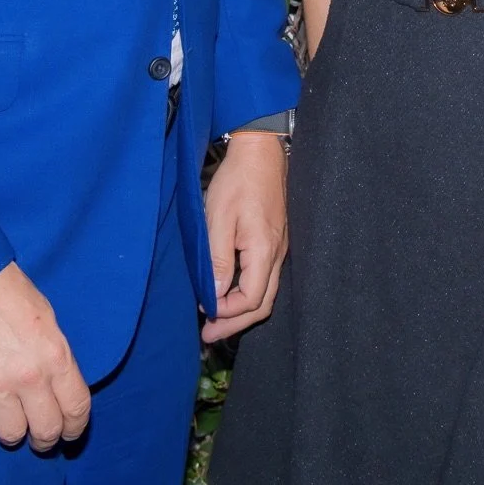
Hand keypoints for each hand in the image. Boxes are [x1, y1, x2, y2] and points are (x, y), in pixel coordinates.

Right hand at [0, 261, 90, 450]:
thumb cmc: (5, 288)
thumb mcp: (46, 316)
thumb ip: (53, 353)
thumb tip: (56, 381)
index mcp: (55, 354)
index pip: (76, 407)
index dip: (75, 426)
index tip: (70, 431)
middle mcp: (29, 376)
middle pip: (47, 430)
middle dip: (46, 437)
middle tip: (40, 435)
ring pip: (12, 436)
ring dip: (13, 432)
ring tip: (8, 421)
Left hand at [201, 133, 287, 343]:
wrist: (260, 151)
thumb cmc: (237, 181)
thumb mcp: (218, 219)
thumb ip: (218, 260)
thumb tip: (214, 295)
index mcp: (264, 251)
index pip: (251, 300)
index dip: (227, 313)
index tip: (203, 312)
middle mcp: (278, 254)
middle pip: (263, 303)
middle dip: (235, 322)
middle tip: (209, 333)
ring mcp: (280, 247)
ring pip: (266, 291)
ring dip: (242, 309)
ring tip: (217, 316)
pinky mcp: (276, 238)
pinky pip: (266, 275)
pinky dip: (248, 290)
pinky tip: (231, 288)